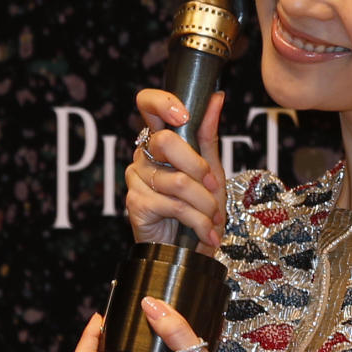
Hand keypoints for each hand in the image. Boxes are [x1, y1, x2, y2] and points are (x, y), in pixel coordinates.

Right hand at [126, 89, 225, 252]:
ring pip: (178, 180)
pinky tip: (205, 233)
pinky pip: (174, 205)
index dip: (163, 103)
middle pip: (167, 141)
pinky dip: (199, 222)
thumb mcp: (212, 171)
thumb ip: (208, 135)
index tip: (184, 115)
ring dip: (206, 205)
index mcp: (160, 141)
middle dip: (200, 169)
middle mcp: (144, 155)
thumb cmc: (200, 211)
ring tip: (212, 219)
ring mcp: (136, 178)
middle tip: (214, 189)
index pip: (147, 104)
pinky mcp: (135, 203)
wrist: (192, 254)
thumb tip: (216, 96)